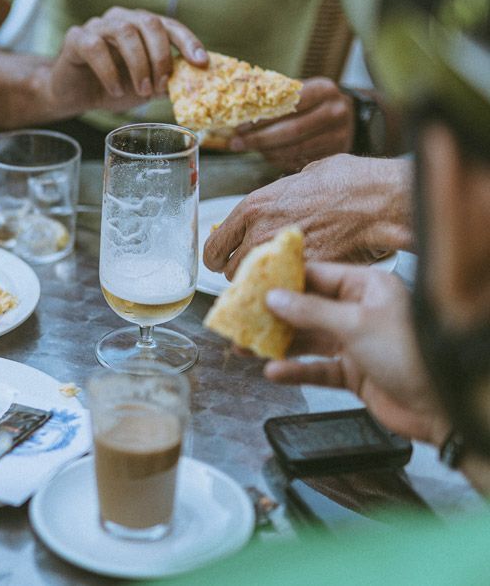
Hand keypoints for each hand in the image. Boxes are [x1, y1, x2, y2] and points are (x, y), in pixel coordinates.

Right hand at [45, 7, 207, 115]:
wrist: (73, 95)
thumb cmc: (111, 86)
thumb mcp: (144, 87)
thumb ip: (164, 81)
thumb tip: (191, 84)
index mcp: (142, 26)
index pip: (169, 26)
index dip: (188, 42)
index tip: (201, 63)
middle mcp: (122, 19)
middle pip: (149, 23)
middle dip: (161, 56)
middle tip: (161, 85)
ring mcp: (98, 25)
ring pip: (125, 32)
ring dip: (139, 64)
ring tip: (142, 91)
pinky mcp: (76, 38)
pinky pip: (96, 48)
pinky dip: (110, 71)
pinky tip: (115, 90)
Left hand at [203, 154, 412, 278]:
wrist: (378, 200)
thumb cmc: (348, 182)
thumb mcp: (301, 177)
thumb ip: (278, 197)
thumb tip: (277, 203)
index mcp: (252, 208)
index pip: (214, 246)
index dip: (218, 257)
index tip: (224, 260)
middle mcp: (258, 234)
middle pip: (229, 271)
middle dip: (240, 274)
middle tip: (255, 273)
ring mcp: (279, 257)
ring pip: (253, 285)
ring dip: (261, 285)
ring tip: (276, 279)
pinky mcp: (302, 274)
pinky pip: (283, 291)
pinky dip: (287, 293)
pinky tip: (297, 286)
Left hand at [232, 78, 353, 171]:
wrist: (345, 114)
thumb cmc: (312, 101)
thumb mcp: (300, 90)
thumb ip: (275, 98)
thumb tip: (237, 110)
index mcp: (324, 90)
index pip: (288, 105)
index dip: (262, 118)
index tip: (239, 126)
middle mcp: (335, 111)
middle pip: (291, 130)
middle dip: (259, 139)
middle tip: (236, 143)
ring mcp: (339, 134)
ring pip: (296, 149)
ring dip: (267, 152)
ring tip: (249, 149)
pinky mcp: (336, 153)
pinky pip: (302, 160)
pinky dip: (280, 160)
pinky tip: (267, 155)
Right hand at [263, 263, 447, 444]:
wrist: (442, 407)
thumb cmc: (412, 355)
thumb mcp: (355, 325)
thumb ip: (310, 312)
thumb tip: (274, 298)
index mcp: (368, 287)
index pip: (317, 276)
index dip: (283, 281)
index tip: (252, 284)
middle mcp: (360, 311)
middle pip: (306, 308)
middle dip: (273, 316)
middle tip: (242, 318)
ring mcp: (356, 342)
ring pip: (307, 340)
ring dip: (278, 345)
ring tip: (246, 348)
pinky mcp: (353, 372)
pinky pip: (316, 368)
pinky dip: (295, 371)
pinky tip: (274, 371)